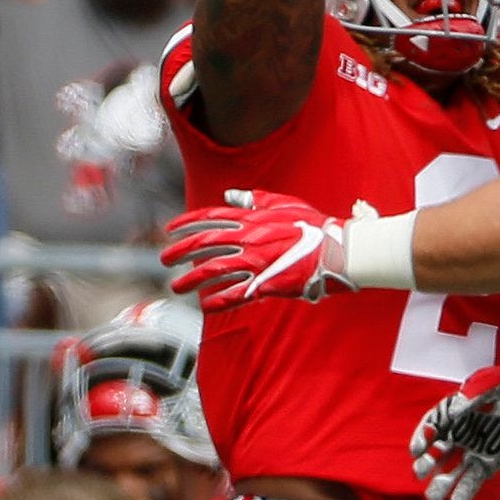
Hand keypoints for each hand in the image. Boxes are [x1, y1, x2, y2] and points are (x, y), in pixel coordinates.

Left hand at [161, 189, 353, 308]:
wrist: (336, 250)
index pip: (210, 218)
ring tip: (177, 286)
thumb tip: (230, 194)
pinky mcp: (266, 284)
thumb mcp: (282, 203)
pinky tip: (205, 306)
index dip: (186, 224)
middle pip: (204, 244)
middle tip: (164, 259)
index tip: (169, 230)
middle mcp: (249, 239)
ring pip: (214, 270)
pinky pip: (235, 294)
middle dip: (180, 252)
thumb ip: (253, 198)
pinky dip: (218, 301)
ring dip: (192, 280)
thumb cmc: (312, 225)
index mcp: (252, 218)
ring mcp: (256, 262)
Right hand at [410, 358, 499, 499]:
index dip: (423, 436)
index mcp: (461, 410)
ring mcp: (479, 447)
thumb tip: (454, 413)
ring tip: (433, 498)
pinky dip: (466, 490)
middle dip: (427, 462)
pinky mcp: (494, 461)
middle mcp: (465, 431)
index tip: (417, 449)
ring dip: (443, 483)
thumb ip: (476, 393)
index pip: (435, 424)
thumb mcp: (498, 381)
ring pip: (455, 469)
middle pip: (439, 449)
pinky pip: (476, 478)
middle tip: (419, 473)